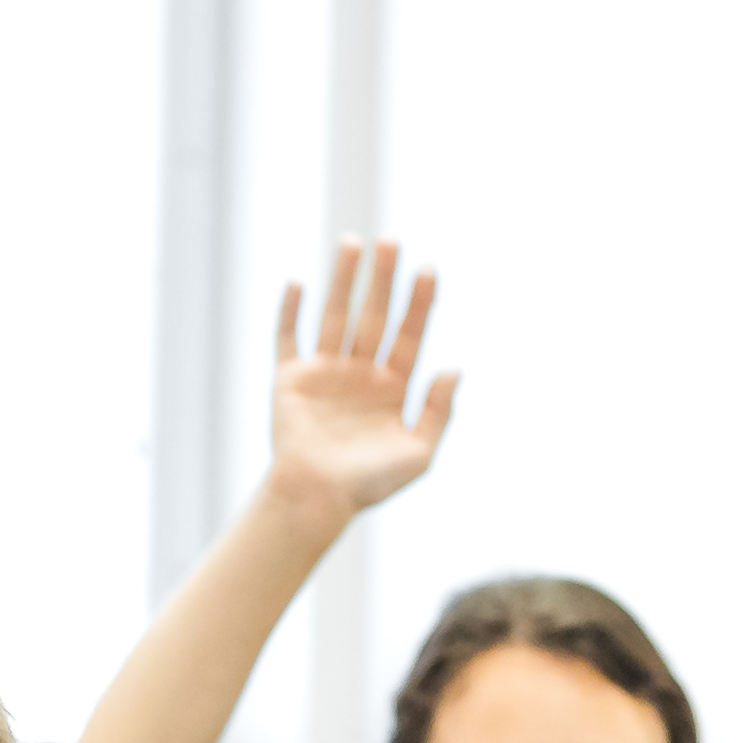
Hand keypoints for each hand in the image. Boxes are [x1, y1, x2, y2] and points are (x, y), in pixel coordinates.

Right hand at [264, 239, 457, 525]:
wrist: (315, 501)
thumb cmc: (368, 485)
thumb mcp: (419, 454)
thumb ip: (439, 412)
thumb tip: (454, 368)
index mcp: (392, 387)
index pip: (408, 335)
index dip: (419, 303)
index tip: (428, 271)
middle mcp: (360, 373)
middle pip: (374, 315)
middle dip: (383, 279)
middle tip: (391, 241)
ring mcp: (324, 374)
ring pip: (335, 315)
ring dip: (343, 280)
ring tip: (352, 242)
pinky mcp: (290, 380)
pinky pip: (287, 338)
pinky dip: (289, 312)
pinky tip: (297, 282)